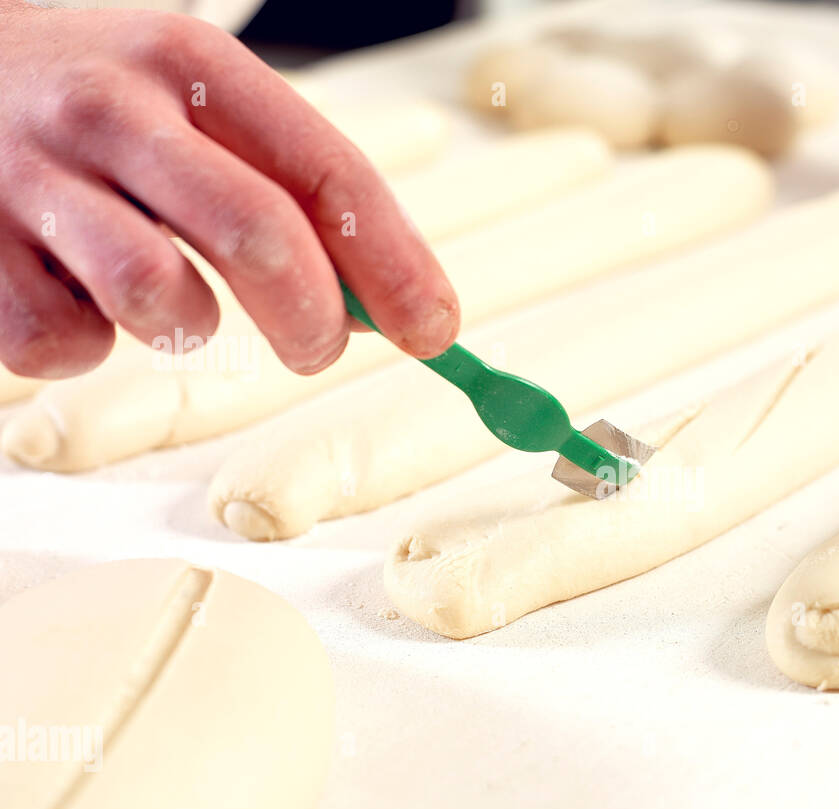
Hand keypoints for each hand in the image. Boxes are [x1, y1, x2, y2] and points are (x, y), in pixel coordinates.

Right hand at [0, 2, 458, 378]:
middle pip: (260, 237)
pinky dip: (86, 345)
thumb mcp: (192, 107)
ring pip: (163, 302)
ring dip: (190, 330)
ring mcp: (32, 177)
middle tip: (317, 348)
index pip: (328, 172)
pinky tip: (68, 288)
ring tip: (165, 296)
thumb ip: (286, 191)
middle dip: (314, 320)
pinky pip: (66, 344)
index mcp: (190, 67)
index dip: (395, 264)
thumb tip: (388, 305)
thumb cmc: (91, 108)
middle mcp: (113, 110)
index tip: (435, 329)